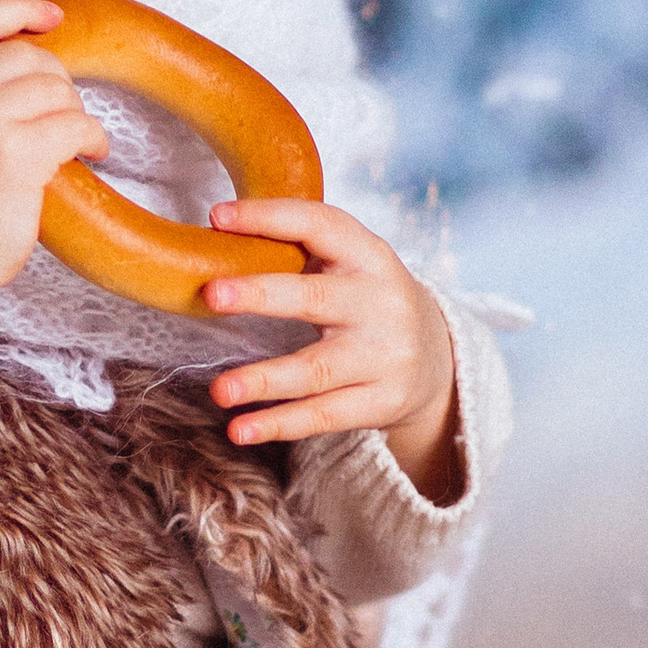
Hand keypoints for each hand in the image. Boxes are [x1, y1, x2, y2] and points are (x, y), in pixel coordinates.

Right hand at [0, 0, 106, 418]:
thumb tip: (36, 55)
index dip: (18, 11)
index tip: (53, 17)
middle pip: (24, 54)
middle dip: (55, 82)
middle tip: (61, 118)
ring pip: (54, 88)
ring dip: (74, 114)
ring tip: (72, 145)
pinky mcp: (12, 154)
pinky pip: (74, 124)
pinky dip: (93, 137)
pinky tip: (90, 153)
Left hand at [200, 199, 461, 496]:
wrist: (436, 357)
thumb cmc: (365, 301)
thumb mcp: (349, 265)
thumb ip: (298, 251)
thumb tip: (214, 236)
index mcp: (368, 254)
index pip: (320, 225)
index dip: (269, 217)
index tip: (216, 217)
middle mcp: (380, 302)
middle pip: (316, 298)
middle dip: (262, 295)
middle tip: (211, 294)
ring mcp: (385, 355)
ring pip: (317, 369)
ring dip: (264, 380)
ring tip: (219, 391)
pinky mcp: (383, 401)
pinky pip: (324, 415)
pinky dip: (279, 424)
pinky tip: (239, 430)